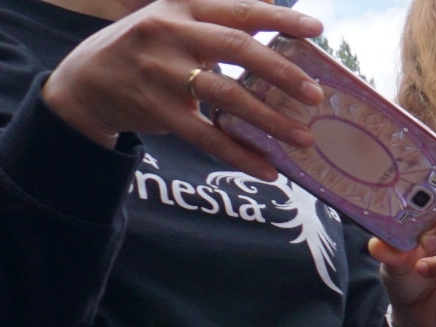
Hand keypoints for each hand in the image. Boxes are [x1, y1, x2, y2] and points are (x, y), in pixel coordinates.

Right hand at [40, 0, 322, 171]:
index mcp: (182, 8)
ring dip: (270, 120)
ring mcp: (162, 73)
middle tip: (316, 95)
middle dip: (282, 72)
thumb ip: (219, 17)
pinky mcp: (158, 110)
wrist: (86, 79)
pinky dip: (240, 155)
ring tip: (304, 137)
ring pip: (226, 96)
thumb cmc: (147, 47)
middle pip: (236, 49)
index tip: (316, 30)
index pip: (238, 11)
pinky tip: (269, 170)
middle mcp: (170, 34)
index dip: (280, 19)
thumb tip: (272, 3)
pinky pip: (207, 136)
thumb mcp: (174, 19)